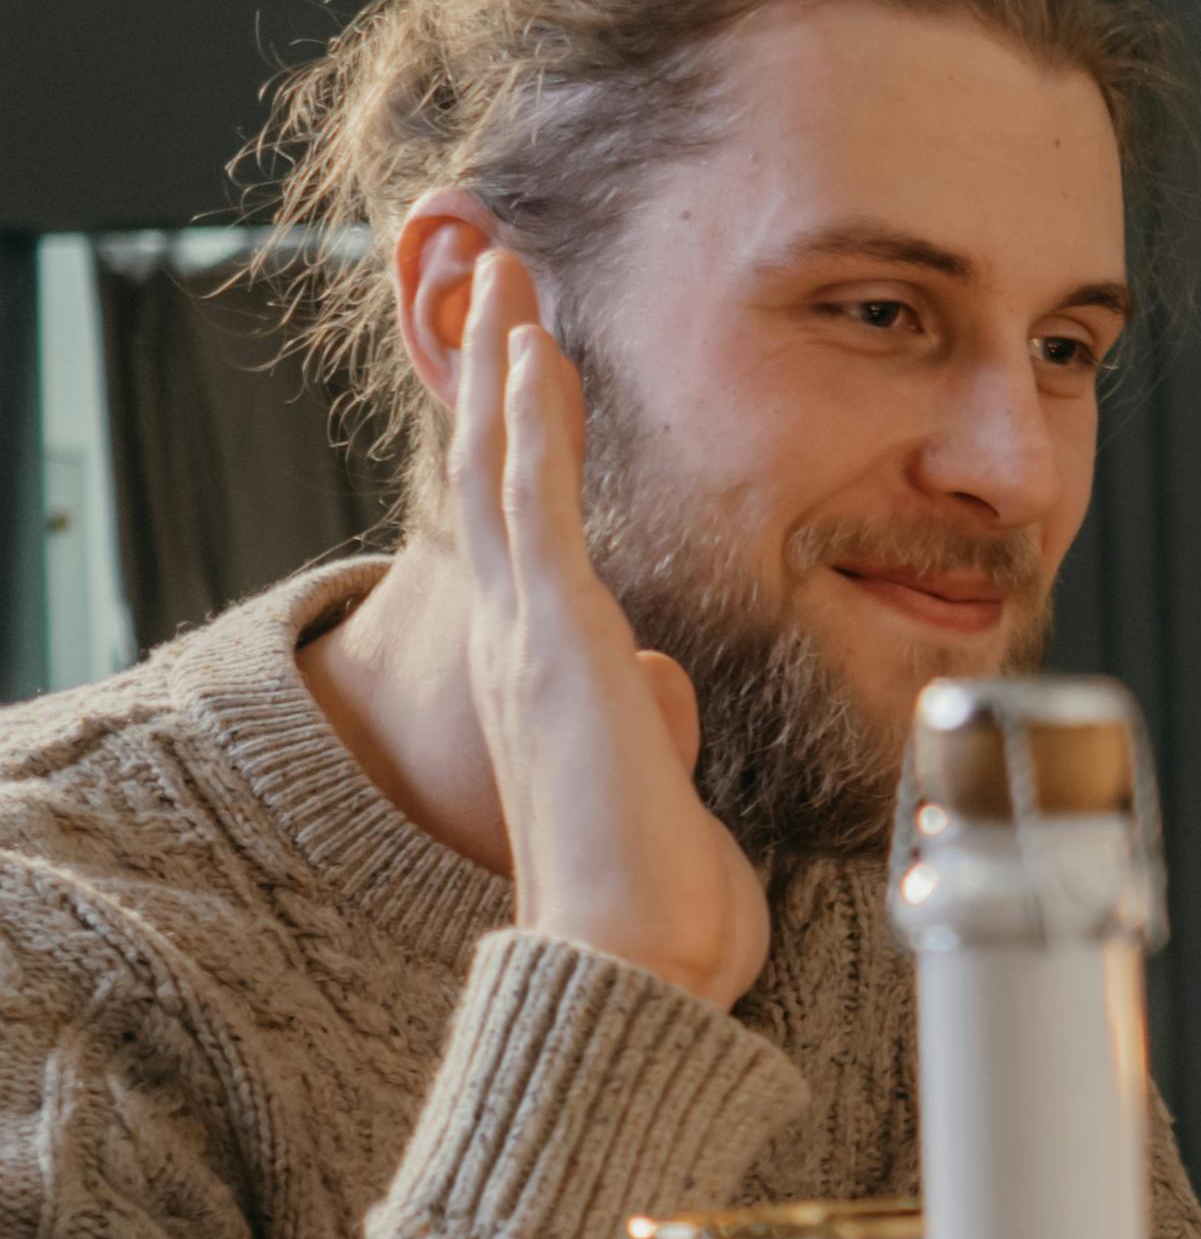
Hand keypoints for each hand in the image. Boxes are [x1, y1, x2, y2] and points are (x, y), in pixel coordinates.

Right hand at [441, 250, 769, 1008]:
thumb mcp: (665, 794)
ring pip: (502, 466)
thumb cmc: (660, 908)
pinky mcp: (554, 637)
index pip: (532, 536)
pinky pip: (534, 500)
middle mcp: (522, 647)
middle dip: (497, 376)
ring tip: (504, 276)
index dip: (524, 447)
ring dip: (503, 364)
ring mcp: (530, 637)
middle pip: (499, 478)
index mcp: (552, 682)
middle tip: (497, 286)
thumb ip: (653, 727)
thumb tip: (662, 683)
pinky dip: (530, 417)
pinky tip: (531, 346)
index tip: (531, 374)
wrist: (636, 962)